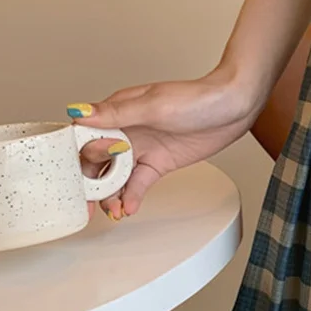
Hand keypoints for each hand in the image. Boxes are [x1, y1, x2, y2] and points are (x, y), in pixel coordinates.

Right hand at [71, 67, 260, 220]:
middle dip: (91, 183)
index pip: (86, 137)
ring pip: (117, 175)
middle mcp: (126, 130)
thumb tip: (79, 112)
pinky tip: (127, 208)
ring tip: (112, 211)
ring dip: (111, 194)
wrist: (233, 108)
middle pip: (98, 161)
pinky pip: (140, 182)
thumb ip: (116, 114)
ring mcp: (143, 148)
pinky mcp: (160, 163)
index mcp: (118, 112)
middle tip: (88, 204)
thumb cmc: (197, 98)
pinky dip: (132, 195)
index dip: (79, 158)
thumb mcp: (154, 105)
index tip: (76, 177)